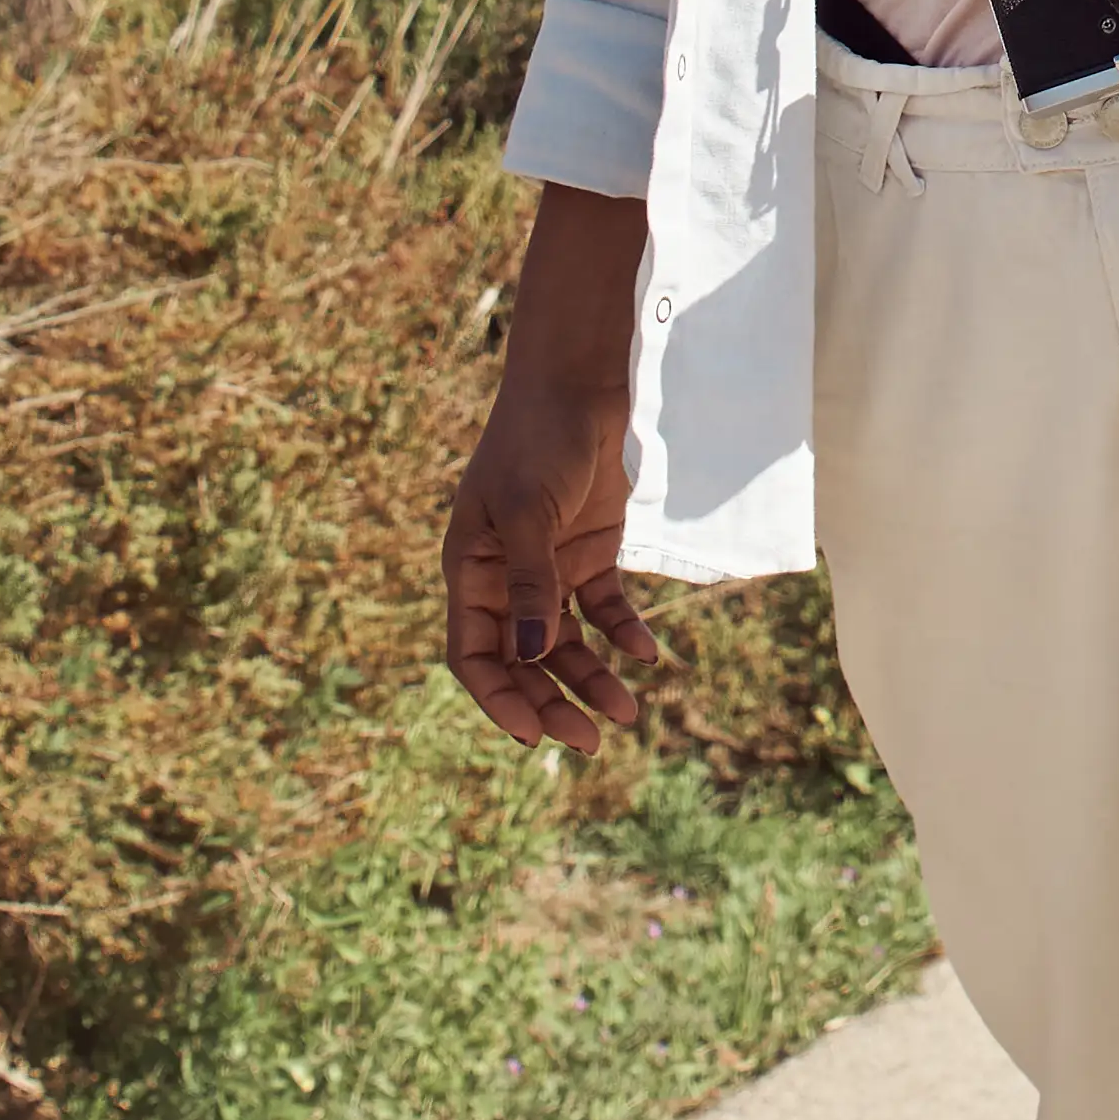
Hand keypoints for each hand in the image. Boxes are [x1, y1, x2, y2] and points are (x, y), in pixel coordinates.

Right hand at [444, 185, 670, 747]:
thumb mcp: (529, 511)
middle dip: (551, 701)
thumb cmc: (540, 437)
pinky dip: (622, 633)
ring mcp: (550, 563)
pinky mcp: (592, 548)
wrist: (583, 379)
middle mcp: (506, 575)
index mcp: (471, 569)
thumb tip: (537, 654)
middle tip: (591, 740)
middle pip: (523, 658)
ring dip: (591, 677)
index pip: (474, 654)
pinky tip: (647, 655)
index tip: (534, 734)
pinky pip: (603, 608)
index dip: (500, 697)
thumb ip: (533, 584)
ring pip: (565, 642)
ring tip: (627, 712)